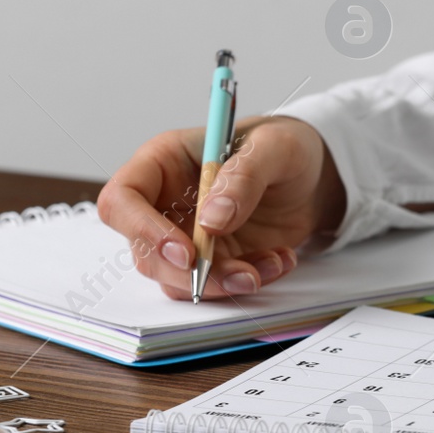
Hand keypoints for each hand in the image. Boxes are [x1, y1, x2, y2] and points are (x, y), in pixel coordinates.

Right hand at [97, 116, 345, 300]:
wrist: (312, 175)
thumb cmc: (283, 146)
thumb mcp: (275, 147)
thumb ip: (244, 176)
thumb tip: (211, 219)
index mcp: (163, 163)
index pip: (121, 200)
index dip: (142, 230)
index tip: (186, 252)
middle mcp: (165, 203)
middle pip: (145, 252)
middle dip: (190, 274)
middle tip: (240, 275)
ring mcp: (186, 236)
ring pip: (178, 279)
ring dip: (225, 282)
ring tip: (273, 262)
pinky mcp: (212, 260)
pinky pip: (214, 286)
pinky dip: (248, 281)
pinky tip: (279, 260)